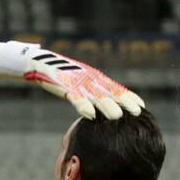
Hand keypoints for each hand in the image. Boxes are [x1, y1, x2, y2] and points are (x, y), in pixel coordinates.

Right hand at [24, 48, 143, 119]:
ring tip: (117, 116)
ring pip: (94, 94)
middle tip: (138, 113)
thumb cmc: (59, 75)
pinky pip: (74, 96)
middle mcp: (88, 78)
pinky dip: (82, 104)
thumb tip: (99, 108)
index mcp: (94, 77)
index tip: (142, 107)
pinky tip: (90, 114)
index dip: (128, 96)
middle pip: (109, 91)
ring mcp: (76, 80)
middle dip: (124, 101)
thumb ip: (89, 92)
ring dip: (106, 105)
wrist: (38, 63)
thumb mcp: (78, 82)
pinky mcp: (63, 83)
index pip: (115, 87)